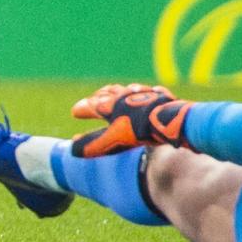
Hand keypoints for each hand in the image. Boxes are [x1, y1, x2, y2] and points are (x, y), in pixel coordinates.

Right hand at [69, 82, 193, 157]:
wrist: (168, 118)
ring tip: (115, 92)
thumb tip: (73, 151)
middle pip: (107, 93)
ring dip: (117, 92)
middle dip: (98, 97)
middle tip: (93, 99)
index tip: (75, 111)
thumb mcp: (113, 139)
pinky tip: (146, 93)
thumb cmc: (138, 129)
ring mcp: (141, 93)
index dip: (82, 109)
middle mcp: (122, 95)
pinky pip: (147, 91)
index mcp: (109, 105)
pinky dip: (142, 93)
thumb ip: (94, 145)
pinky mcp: (158, 95)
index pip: (91, 105)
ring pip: (125, 90)